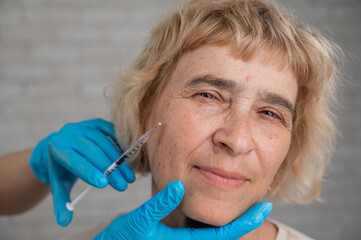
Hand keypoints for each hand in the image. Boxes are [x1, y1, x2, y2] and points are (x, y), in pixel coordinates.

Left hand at [29, 119, 134, 226]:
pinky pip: (110, 130)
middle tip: (123, 186)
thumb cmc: (61, 168)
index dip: (90, 171)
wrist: (60, 145)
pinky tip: (128, 158)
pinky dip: (120, 143)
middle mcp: (69, 134)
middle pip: (93, 152)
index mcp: (58, 149)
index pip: (75, 161)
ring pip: (104, 142)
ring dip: (119, 161)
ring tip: (129, 177)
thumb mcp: (58, 185)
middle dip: (110, 170)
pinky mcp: (95, 122)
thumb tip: (64, 222)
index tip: (104, 184)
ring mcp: (83, 126)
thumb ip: (61, 203)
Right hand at [94, 181, 272, 239]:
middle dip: (245, 221)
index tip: (264, 207)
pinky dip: (218, 223)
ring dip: (232, 221)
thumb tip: (179, 187)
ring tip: (246, 204)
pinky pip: (204, 233)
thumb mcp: (138, 221)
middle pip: (225, 237)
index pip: (222, 236)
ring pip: (216, 235)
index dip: (244, 222)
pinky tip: (219, 208)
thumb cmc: (123, 239)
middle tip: (263, 205)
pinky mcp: (179, 239)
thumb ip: (158, 205)